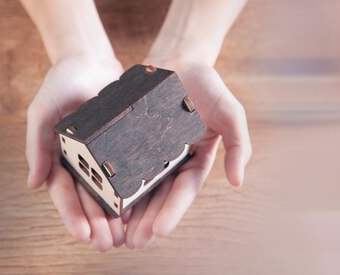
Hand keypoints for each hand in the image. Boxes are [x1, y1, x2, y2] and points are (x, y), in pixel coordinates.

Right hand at [26, 55, 126, 250]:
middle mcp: (82, 162)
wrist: (91, 61)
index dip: (72, 215)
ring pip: (110, 193)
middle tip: (106, 245)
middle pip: (89, 199)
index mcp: (59, 157)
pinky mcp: (125, 147)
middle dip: (96, 224)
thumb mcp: (43, 109)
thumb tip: (33, 184)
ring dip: (115, 217)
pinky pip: (130, 173)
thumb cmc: (61, 83)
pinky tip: (141, 212)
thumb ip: (37, 144)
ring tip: (124, 238)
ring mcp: (104, 156)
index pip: (64, 192)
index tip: (82, 234)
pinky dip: (133, 193)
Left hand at [124, 61, 251, 248]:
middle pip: (158, 197)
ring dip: (128, 213)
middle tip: (133, 243)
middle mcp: (171, 161)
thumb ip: (238, 145)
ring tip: (115, 234)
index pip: (183, 191)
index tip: (158, 231)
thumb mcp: (231, 112)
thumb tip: (238, 181)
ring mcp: (149, 153)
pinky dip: (112, 186)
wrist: (178, 60)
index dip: (172, 211)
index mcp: (195, 159)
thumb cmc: (207, 85)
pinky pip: (118, 166)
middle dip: (147, 221)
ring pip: (137, 188)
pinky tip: (101, 202)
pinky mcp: (129, 142)